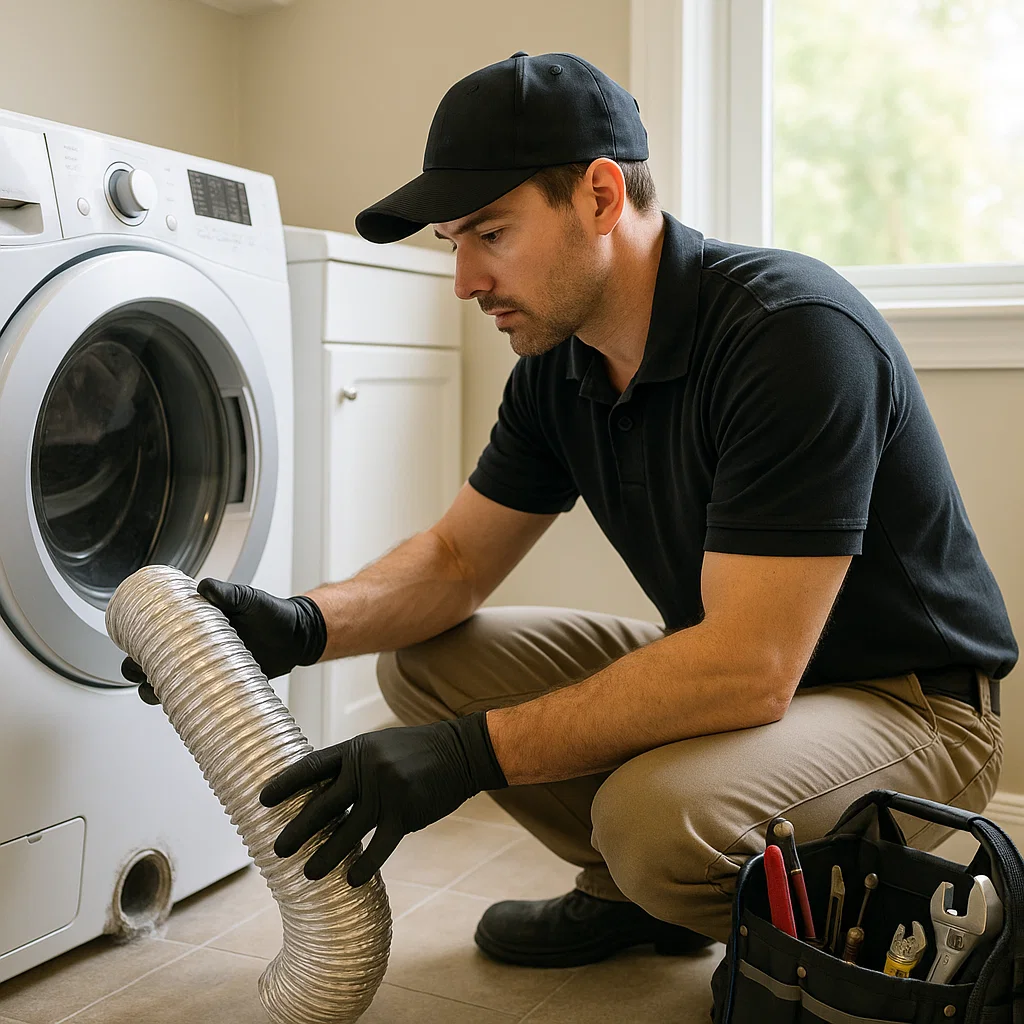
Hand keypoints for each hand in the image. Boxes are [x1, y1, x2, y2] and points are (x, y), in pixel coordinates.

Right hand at [122, 578, 326, 703]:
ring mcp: (206, 670)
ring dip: (155, 692)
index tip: (129, 650)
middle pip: (151, 664)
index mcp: (193, 626)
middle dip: (138, 671)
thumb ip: (228, 593)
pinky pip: (195, 701)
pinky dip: (183, 707)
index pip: (153, 636)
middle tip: (141, 672)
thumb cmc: (272, 613)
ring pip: (168, 686)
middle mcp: (194, 650)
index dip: (135, 645)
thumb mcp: (248, 599)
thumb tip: (205, 588)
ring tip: (156, 692)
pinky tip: (179, 709)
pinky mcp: (220, 688)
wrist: (297, 636)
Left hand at [259, 712, 507, 885]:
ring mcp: (385, 791)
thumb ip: (354, 766)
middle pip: (321, 805)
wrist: (461, 752)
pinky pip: (378, 846)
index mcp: (356, 750)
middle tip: (277, 850)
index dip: (285, 784)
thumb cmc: (418, 751)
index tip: (261, 800)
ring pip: (346, 832)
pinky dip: (364, 865)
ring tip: (307, 874)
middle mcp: (366, 769)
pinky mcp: (405, 813)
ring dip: (324, 857)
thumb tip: (321, 790)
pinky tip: (350, 880)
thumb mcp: (381, 747)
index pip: (311, 767)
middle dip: (297, 831)